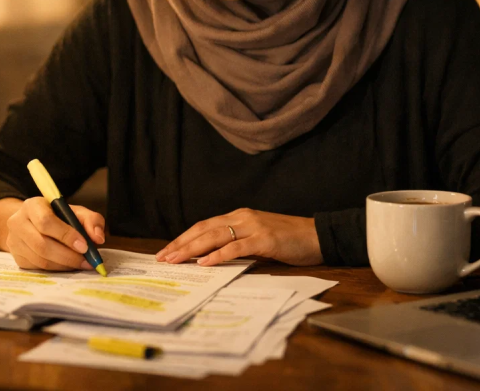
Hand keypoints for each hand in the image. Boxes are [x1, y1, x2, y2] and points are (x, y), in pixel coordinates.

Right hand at [0, 197, 105, 270]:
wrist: (33, 223)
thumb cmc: (58, 217)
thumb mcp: (76, 212)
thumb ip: (91, 220)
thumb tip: (98, 238)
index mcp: (32, 205)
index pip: (46, 222)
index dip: (66, 235)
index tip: (85, 246)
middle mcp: (17, 222)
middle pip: (41, 244)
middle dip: (68, 255)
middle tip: (87, 261)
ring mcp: (14, 242)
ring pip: (40, 259)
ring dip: (64, 265)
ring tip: (81, 263)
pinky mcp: (16, 258)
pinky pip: (38, 268)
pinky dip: (57, 269)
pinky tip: (68, 265)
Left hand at [156, 209, 321, 266]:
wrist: (317, 235)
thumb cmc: (288, 240)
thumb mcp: (258, 240)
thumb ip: (237, 245)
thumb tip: (211, 259)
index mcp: (239, 216)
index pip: (204, 226)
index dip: (184, 238)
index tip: (167, 251)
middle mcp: (243, 217)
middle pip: (204, 229)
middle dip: (181, 244)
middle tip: (162, 258)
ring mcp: (253, 226)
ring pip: (215, 236)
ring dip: (192, 249)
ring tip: (175, 260)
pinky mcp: (264, 239)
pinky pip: (236, 246)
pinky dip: (218, 255)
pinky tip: (204, 263)